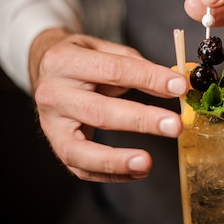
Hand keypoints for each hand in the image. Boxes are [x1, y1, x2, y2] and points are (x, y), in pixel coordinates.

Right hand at [29, 28, 187, 182]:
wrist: (44, 70)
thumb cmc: (80, 59)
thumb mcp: (103, 49)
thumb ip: (137, 65)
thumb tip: (174, 86)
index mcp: (64, 60)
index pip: (113, 70)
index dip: (150, 78)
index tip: (179, 87)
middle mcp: (52, 93)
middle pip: (99, 112)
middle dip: (141, 120)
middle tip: (174, 126)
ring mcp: (50, 124)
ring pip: (80, 150)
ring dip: (116, 160)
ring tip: (146, 163)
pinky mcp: (56, 146)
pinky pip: (81, 168)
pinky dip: (111, 174)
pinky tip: (137, 172)